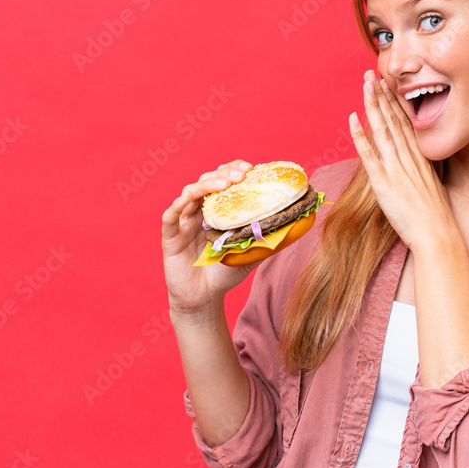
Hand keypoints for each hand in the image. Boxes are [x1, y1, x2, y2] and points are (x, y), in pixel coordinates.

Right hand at [162, 160, 256, 317]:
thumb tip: (299, 223)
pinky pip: (169, 218)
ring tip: (223, 184)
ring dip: (206, 185)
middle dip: (224, 175)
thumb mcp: (251, 252)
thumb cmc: (225, 273)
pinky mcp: (170, 238)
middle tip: (241, 176)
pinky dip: (176, 205)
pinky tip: (186, 199)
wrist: (204, 299)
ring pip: (189, 194)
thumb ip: (269, 237)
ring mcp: (183, 223)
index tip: (250, 168)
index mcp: (217, 210)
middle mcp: (199, 211)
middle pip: (207, 182)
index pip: (223, 180)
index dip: (233, 170)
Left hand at [349, 70, 456, 250]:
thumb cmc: (435, 217)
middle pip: (393, 120)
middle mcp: (408, 158)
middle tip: (372, 74)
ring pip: (382, 129)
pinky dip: (360, 134)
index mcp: (419, 158)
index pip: (405, 123)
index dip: (395, 102)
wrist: (437, 234)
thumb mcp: (430, 187)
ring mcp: (395, 168)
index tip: (388, 85)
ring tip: (366, 85)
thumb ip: (418, 173)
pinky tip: (353, 117)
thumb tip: (410, 167)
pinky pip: (369, 153)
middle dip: (382, 95)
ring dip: (372, 105)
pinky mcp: (383, 182)